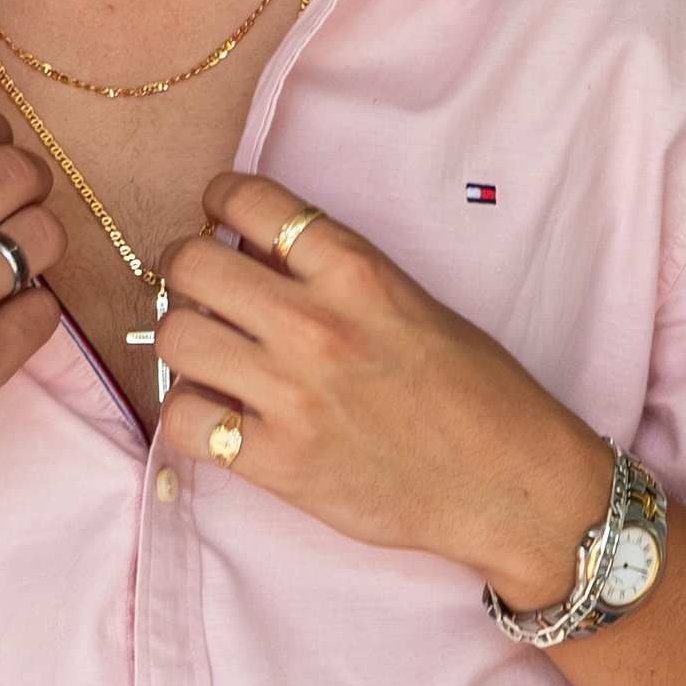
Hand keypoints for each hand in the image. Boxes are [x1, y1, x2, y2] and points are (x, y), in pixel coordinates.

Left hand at [156, 177, 611, 599]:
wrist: (511, 485)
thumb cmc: (476, 393)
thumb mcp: (412, 303)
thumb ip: (335, 275)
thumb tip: (252, 254)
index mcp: (359, 271)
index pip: (248, 200)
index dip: (219, 203)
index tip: (219, 221)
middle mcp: (318, 324)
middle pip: (189, 266)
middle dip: (185, 272)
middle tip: (202, 294)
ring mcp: (295, 395)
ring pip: (174, 338)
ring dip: (182, 342)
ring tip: (210, 357)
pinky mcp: (280, 462)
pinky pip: (183, 421)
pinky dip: (188, 415)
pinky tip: (218, 416)